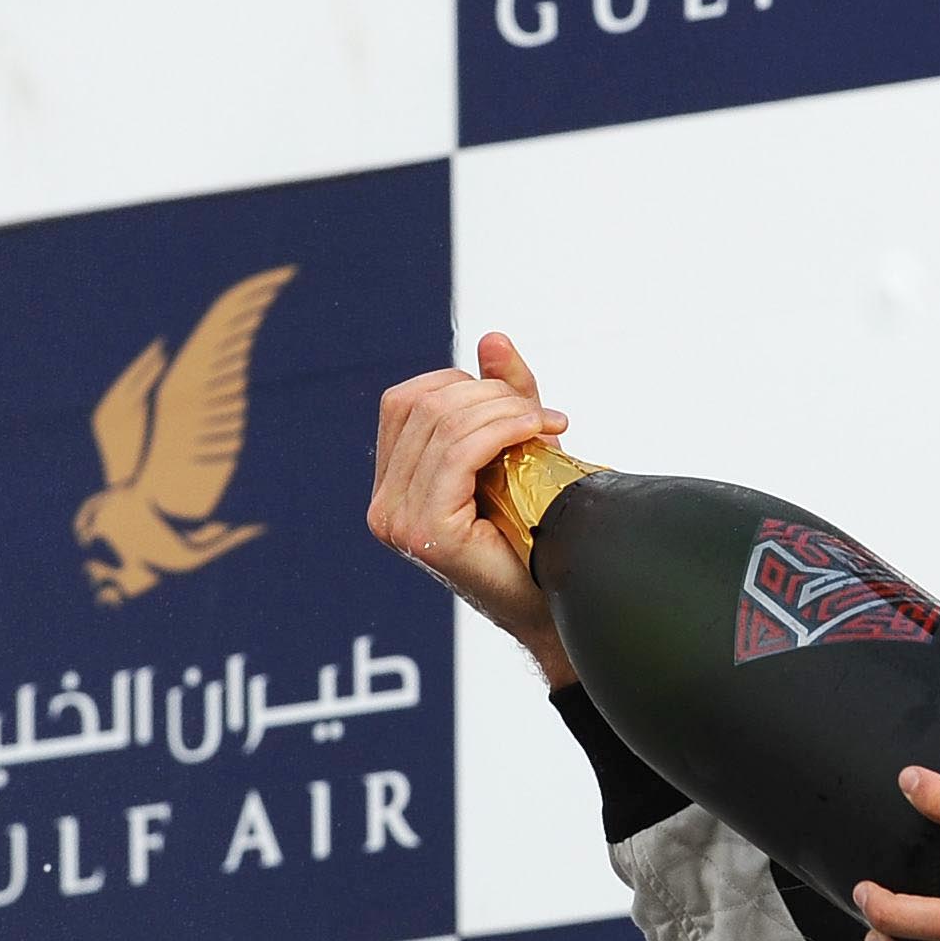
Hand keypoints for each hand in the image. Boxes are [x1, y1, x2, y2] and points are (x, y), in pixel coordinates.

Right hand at [368, 335, 574, 685]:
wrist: (556, 602)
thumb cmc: (535, 532)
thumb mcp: (518, 448)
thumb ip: (502, 395)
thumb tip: (492, 337)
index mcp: (392, 485)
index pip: (406, 402)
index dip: (460, 385)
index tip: (516, 402)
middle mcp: (384, 505)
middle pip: (425, 406)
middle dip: (490, 395)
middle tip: (542, 415)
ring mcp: (398, 521)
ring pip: (444, 424)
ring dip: (504, 411)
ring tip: (547, 424)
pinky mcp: (426, 532)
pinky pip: (459, 454)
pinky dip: (502, 431)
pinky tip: (537, 432)